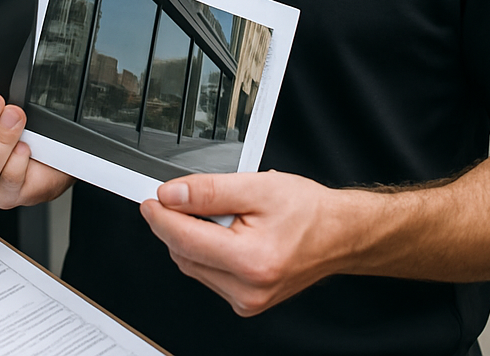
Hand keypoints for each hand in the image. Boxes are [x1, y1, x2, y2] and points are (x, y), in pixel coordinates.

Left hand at [140, 170, 362, 316]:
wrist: (339, 234)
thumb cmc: (308, 211)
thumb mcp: (258, 186)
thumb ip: (210, 191)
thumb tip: (172, 195)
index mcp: (251, 260)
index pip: (184, 238)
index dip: (161, 215)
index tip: (150, 200)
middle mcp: (247, 289)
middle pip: (184, 253)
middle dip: (177, 222)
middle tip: (187, 196)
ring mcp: (247, 301)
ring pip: (193, 264)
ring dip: (192, 236)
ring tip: (224, 214)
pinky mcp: (247, 302)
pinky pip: (208, 273)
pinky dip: (207, 250)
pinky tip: (228, 232)